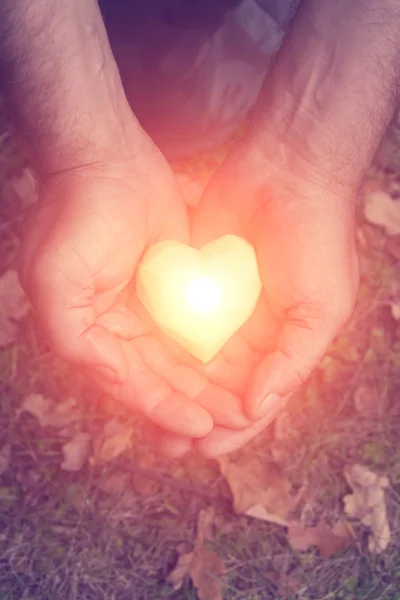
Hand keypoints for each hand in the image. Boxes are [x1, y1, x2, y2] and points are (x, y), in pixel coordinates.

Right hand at [19, 136, 252, 437]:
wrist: (108, 159)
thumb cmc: (77, 216)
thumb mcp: (57, 281)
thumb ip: (74, 338)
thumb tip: (107, 379)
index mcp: (89, 336)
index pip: (131, 385)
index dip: (163, 409)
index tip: (200, 428)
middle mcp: (118, 330)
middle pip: (160, 380)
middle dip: (193, 405)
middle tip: (229, 426)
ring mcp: (147, 309)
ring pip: (183, 359)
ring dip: (208, 385)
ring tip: (240, 409)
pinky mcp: (174, 287)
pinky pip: (197, 326)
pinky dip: (216, 350)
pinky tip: (241, 368)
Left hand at [152, 138, 358, 456]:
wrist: (287, 171)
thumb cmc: (317, 240)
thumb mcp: (320, 308)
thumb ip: (291, 361)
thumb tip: (256, 409)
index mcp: (284, 345)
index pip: (258, 399)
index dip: (234, 428)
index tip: (205, 449)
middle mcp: (252, 333)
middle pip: (220, 387)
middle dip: (197, 416)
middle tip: (168, 445)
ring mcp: (221, 307)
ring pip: (192, 360)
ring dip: (174, 389)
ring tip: (147, 417)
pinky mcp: (194, 281)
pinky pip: (175, 321)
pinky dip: (161, 346)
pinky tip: (141, 367)